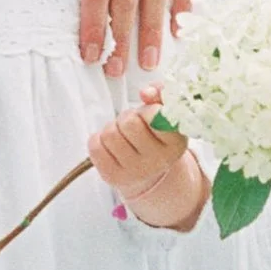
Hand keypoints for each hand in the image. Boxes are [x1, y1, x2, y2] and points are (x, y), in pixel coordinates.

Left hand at [88, 99, 208, 231]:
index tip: (149, 115)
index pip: (156, 116)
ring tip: (122, 135)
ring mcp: (135, 172)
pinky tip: (111, 145)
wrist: (148, 171)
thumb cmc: (155, 135)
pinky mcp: (113, 176)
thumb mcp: (165, 114)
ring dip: (112, 128)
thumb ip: (161, 94)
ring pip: (109, 133)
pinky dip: (98, 139)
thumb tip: (146, 93)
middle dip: (127, 117)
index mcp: (176, 143)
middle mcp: (158, 161)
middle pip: (129, 122)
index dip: (148, 110)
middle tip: (133, 124)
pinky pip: (95, 146)